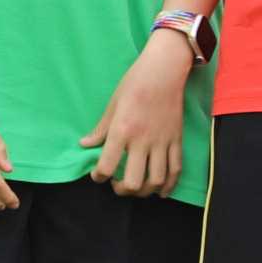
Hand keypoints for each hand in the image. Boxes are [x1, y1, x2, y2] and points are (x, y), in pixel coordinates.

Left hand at [84, 34, 191, 196]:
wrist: (164, 71)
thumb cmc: (134, 83)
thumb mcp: (112, 104)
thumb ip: (100, 129)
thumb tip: (85, 144)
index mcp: (122, 130)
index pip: (107, 165)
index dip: (99, 176)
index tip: (98, 176)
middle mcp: (142, 140)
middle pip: (134, 181)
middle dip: (123, 190)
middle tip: (117, 185)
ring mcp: (162, 142)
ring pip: (156, 180)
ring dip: (145, 191)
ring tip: (137, 188)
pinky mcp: (176, 140)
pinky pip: (176, 170)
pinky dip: (169, 185)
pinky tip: (161, 191)